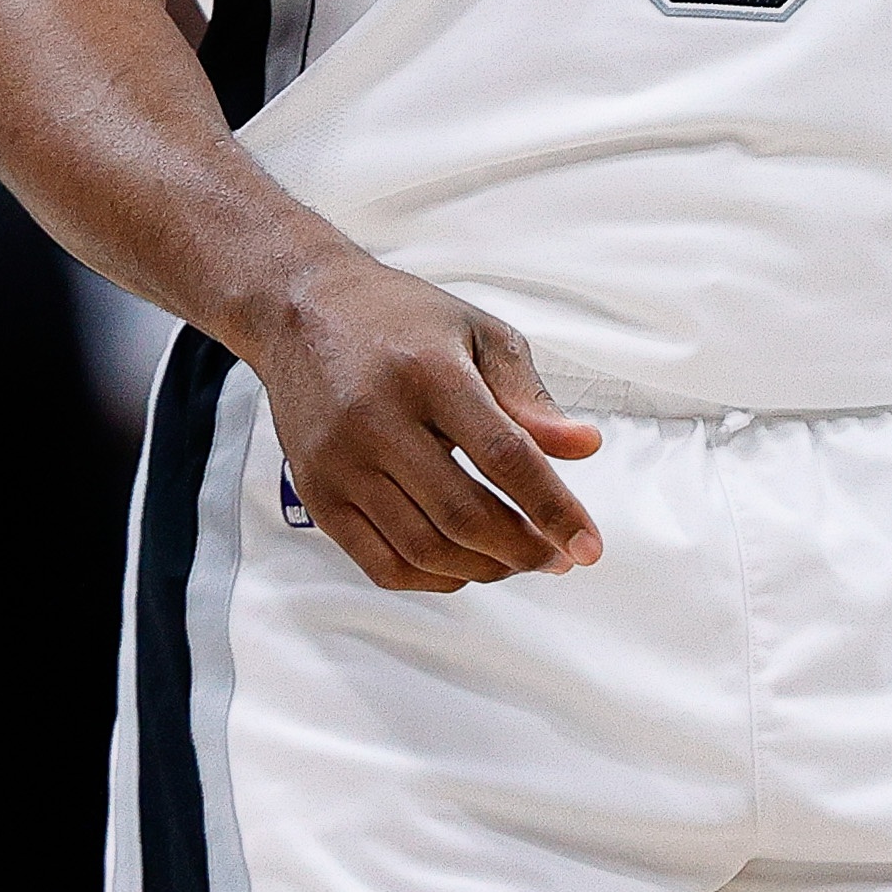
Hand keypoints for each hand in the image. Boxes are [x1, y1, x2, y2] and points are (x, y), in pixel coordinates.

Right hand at [246, 251, 602, 592]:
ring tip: (517, 560)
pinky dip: (433, 579)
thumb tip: (584, 448)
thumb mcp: (478, 335)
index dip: (554, 509)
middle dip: (524, 549)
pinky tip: (465, 565)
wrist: (302, 312)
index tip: (589, 546)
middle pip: (464, 513)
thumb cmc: (401, 320)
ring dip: (484, 569)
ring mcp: (340, 461)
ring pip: (424, 548)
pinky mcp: (316, 493)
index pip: (504, 456)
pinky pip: (381, 563)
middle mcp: (377, 418)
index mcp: (429, 371)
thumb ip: (529, 398)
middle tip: (557, 556)